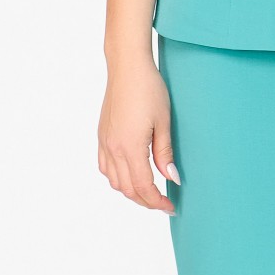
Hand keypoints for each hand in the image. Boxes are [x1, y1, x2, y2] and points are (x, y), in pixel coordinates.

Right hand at [96, 55, 180, 212]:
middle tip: (164, 204)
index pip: (144, 186)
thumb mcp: (164, 122)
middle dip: (146, 201)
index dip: (157, 201)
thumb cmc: (149, 89)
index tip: (171, 207)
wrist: (127, 67)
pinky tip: (130, 175)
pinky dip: (117, 178)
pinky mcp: (102, 135)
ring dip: (131, 191)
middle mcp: (113, 148)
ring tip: (149, 192)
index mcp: (130, 147)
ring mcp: (105, 142)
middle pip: (128, 188)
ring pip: (114, 181)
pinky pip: (105, 167)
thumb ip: (165, 154)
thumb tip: (172, 179)